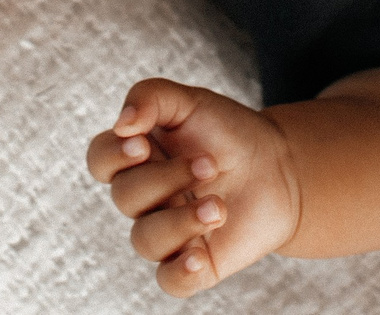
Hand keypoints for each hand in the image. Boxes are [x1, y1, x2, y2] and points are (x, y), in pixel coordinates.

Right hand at [87, 77, 299, 295]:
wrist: (278, 166)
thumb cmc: (227, 132)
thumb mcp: (192, 101)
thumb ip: (151, 97)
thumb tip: (123, 123)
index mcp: (137, 158)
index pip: (100, 161)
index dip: (113, 156)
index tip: (143, 144)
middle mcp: (146, 199)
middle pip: (125, 198)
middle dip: (165, 179)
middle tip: (209, 164)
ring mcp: (169, 233)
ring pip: (145, 241)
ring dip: (179, 223)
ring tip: (219, 206)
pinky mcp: (195, 262)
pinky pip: (171, 281)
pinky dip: (179, 274)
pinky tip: (198, 258)